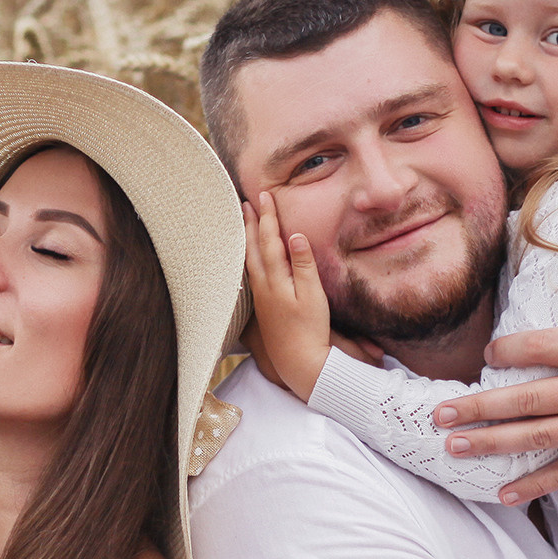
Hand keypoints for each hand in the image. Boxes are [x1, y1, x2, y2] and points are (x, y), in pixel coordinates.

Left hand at [240, 191, 332, 401]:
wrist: (298, 362)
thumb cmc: (310, 329)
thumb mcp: (313, 295)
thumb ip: (304, 264)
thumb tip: (296, 235)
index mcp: (275, 279)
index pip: (270, 240)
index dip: (268, 217)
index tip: (265, 195)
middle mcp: (263, 286)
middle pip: (252, 247)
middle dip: (251, 223)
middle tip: (246, 202)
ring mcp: (260, 297)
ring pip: (248, 260)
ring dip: (247, 238)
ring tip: (244, 223)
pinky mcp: (262, 307)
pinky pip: (251, 273)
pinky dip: (248, 257)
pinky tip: (250, 258)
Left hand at [430, 240, 557, 505]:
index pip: (545, 346)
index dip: (509, 349)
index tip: (487, 354)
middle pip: (527, 397)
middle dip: (478, 406)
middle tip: (438, 413)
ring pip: (537, 437)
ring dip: (491, 444)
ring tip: (452, 447)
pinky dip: (534, 484)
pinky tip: (503, 493)